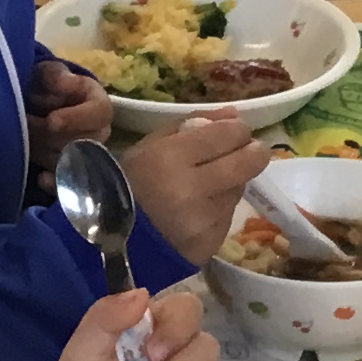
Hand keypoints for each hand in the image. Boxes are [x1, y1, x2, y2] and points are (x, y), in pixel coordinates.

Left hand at [25, 59, 113, 184]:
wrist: (38, 110)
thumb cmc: (47, 89)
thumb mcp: (49, 74)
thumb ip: (56, 76)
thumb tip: (63, 84)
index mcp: (99, 106)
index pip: (99, 113)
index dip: (76, 118)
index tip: (51, 121)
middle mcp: (99, 134)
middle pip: (82, 142)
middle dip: (50, 136)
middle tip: (24, 124)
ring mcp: (87, 157)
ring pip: (69, 161)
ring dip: (43, 151)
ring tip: (22, 138)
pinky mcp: (72, 174)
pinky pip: (69, 185)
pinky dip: (54, 183)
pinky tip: (41, 177)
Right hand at [122, 108, 272, 263]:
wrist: (109, 243)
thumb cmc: (126, 186)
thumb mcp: (148, 147)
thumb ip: (190, 126)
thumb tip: (232, 115)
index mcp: (171, 159)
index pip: (229, 134)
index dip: (238, 130)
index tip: (234, 132)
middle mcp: (192, 190)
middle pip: (249, 162)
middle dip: (252, 152)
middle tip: (245, 151)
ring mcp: (204, 222)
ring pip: (238, 190)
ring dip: (230, 183)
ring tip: (204, 186)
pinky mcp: (210, 245)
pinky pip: (227, 217)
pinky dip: (218, 210)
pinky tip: (196, 212)